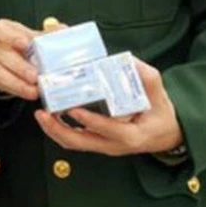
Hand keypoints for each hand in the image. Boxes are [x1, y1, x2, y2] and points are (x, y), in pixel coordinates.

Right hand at [0, 19, 43, 99]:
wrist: (14, 58)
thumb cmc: (24, 43)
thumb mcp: (34, 35)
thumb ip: (47, 33)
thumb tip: (61, 28)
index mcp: (0, 29)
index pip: (0, 30)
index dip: (12, 37)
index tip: (26, 44)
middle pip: (0, 53)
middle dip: (19, 67)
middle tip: (34, 76)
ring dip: (17, 83)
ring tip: (34, 90)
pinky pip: (1, 84)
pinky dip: (16, 90)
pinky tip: (28, 93)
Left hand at [35, 58, 183, 156]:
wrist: (165, 135)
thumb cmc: (161, 114)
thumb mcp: (159, 94)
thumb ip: (146, 77)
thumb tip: (128, 60)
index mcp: (132, 135)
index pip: (108, 130)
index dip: (91, 121)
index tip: (74, 110)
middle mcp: (114, 145)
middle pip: (82, 143)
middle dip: (59, 130)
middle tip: (43, 113)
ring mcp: (104, 146)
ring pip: (74, 144)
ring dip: (54, 131)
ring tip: (40, 114)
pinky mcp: (97, 143)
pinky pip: (75, 140)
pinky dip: (59, 130)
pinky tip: (49, 116)